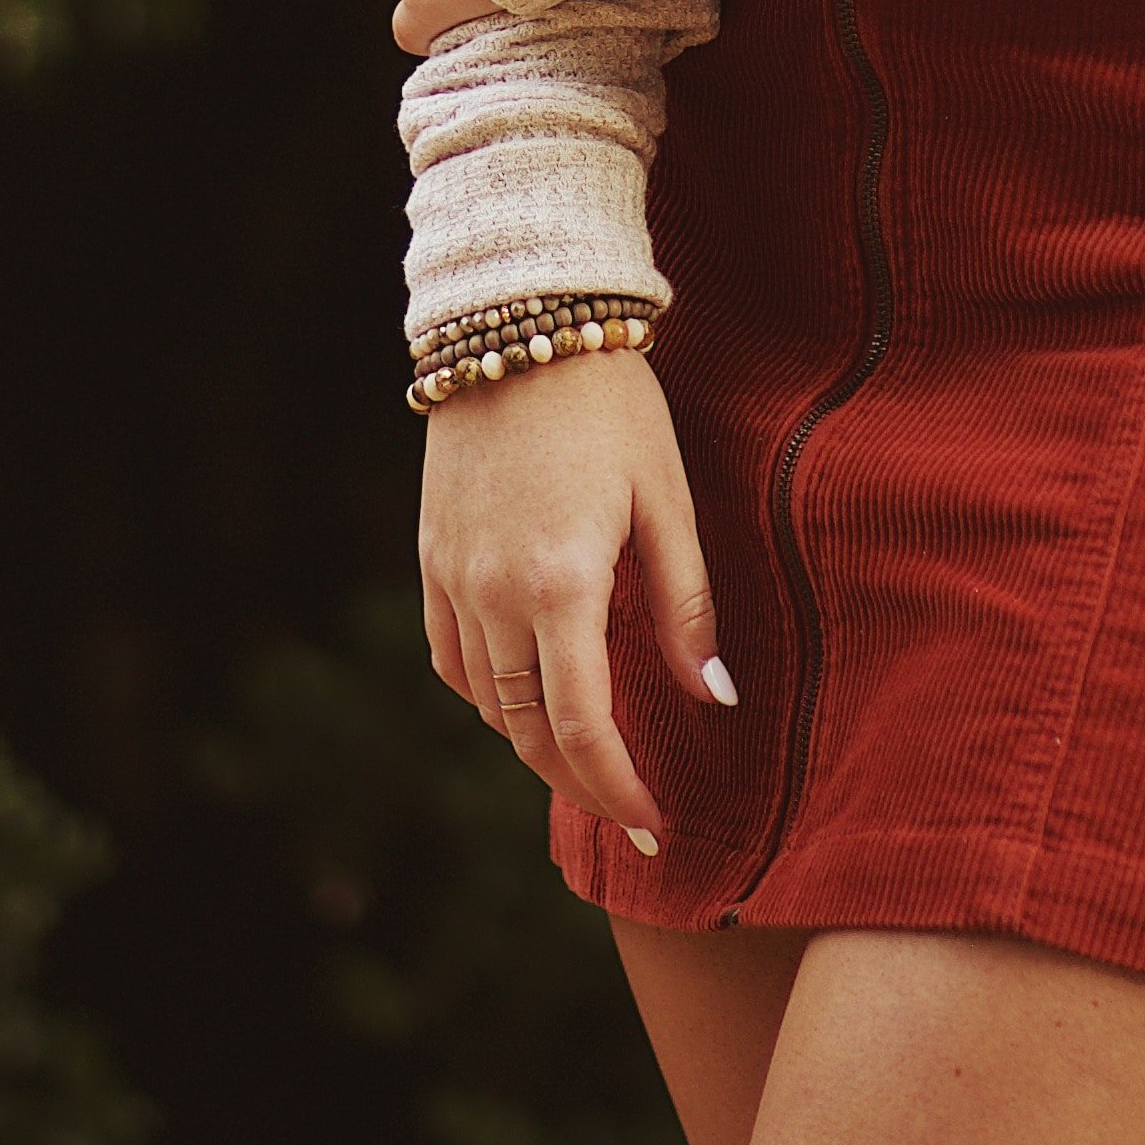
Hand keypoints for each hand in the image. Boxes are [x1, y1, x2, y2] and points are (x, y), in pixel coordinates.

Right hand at [420, 346, 734, 848]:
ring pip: (485, 700)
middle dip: (579, 783)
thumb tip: (713, 698)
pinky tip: (525, 691)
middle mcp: (494, 593)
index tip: (652, 825)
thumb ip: (685, 604)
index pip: (582, 728)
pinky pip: (451, 655)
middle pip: (527, 730)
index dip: (616, 791)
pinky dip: (488, 692)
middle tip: (627, 812)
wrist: (521, 320)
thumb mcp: (668, 497)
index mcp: (562, 584)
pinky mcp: (431, 554)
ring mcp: (452, 575)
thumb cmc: (613, 404)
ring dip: (532, 740)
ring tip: (586, 756)